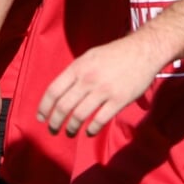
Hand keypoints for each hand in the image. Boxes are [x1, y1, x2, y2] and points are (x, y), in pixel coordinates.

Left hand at [39, 33, 168, 136]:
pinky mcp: (119, 100)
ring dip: (71, 128)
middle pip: (63, 107)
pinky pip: (100, 120)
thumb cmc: (114, 54)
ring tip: (70, 132)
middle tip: (53, 130)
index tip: (41, 118)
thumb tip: (60, 92)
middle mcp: (88, 79)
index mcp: (78, 67)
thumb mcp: (89, 57)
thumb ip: (75, 73)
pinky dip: (91, 130)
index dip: (44, 107)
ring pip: (79, 116)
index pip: (53, 91)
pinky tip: (89, 132)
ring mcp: (103, 90)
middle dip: (55, 122)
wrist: (143, 51)